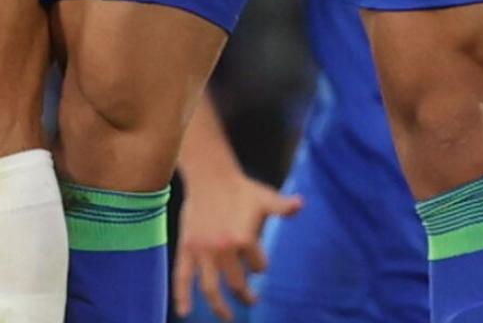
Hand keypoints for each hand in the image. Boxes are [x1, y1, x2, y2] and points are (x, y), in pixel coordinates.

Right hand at [172, 170, 302, 320]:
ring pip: (210, 288)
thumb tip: (301, 204)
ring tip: (227, 316)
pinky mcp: (187, 248)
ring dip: (219, 307)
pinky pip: (182, 276)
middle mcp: (223, 249)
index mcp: (244, 239)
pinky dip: (182, 296)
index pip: (258, 266)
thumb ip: (282, 206)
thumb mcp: (264, 197)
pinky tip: (184, 312)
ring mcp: (203, 251)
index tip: (258, 265)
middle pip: (237, 284)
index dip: (260, 266)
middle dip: (246, 295)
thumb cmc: (240, 187)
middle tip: (251, 299)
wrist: (209, 174)